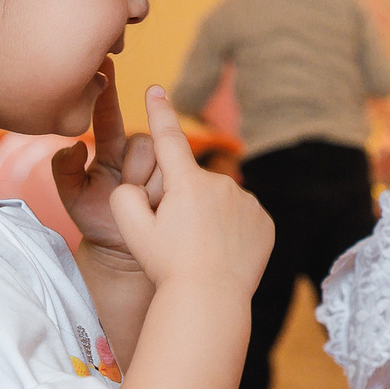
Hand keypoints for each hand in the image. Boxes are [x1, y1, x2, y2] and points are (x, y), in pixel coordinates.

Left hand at [52, 59, 158, 270]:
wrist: (122, 251)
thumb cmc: (94, 219)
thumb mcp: (70, 197)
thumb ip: (62, 171)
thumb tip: (73, 145)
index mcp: (107, 149)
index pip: (108, 116)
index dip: (107, 92)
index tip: (106, 64)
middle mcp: (133, 153)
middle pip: (142, 141)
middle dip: (135, 167)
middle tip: (127, 190)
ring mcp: (156, 167)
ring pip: (160, 159)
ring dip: (147, 183)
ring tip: (139, 202)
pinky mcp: (176, 182)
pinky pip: (175, 177)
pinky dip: (161, 192)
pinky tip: (155, 206)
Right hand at [105, 86, 272, 292]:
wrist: (210, 300)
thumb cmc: (167, 267)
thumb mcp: (131, 232)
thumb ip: (125, 197)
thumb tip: (137, 184)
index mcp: (186, 183)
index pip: (168, 138)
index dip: (160, 112)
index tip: (155, 88)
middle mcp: (221, 184)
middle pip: (193, 185)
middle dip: (183, 204)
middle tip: (177, 241)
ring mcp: (247, 202)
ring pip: (219, 202)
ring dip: (209, 218)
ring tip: (201, 251)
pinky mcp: (264, 221)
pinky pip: (241, 218)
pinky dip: (231, 231)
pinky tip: (223, 254)